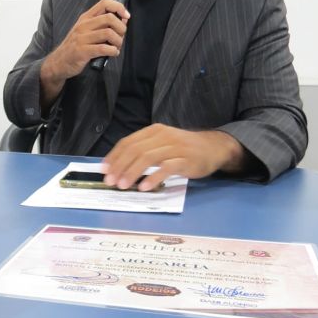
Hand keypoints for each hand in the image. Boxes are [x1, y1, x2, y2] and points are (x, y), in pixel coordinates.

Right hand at [40, 0, 128, 94]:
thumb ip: (103, 25)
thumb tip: (124, 18)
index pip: (104, 3)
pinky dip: (113, 51)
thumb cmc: (76, 46)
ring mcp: (82, 38)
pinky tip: (113, 53)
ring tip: (116, 47)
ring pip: (108, 33)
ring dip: (118, 42)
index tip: (126, 16)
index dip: (119, 7)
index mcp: (85, 18)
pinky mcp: (82, 51)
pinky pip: (103, 49)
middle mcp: (83, 25)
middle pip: (109, 18)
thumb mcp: (86, 31)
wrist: (59, 62)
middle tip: (121, 37)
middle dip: (121, 28)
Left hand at [101, 124, 246, 190]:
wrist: (214, 148)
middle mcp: (163, 136)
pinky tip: (144, 187)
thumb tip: (119, 167)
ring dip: (132, 172)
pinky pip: (166, 168)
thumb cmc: (184, 149)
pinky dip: (153, 178)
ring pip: (148, 158)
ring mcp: (175, 147)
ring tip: (123, 185)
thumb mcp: (163, 144)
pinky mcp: (186, 160)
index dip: (114, 156)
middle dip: (120, 166)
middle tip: (110, 181)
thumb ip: (144, 151)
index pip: (128, 142)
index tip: (103, 170)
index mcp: (154, 131)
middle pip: (136, 150)